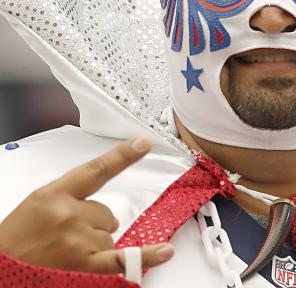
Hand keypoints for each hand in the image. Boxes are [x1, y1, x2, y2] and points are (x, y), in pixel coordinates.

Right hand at [0, 136, 174, 273]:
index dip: (122, 156)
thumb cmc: (13, 242)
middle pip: (107, 213)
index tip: (144, 142)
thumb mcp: (34, 208)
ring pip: (110, 236)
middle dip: (93, 226)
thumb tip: (105, 214)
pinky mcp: (83, 266)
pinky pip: (123, 259)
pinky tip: (165, 251)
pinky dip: (147, 257)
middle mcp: (67, 214)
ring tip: (65, 254)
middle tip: (64, 239)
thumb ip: (67, 201)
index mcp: (52, 195)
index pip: (95, 170)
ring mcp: (77, 240)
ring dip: (95, 247)